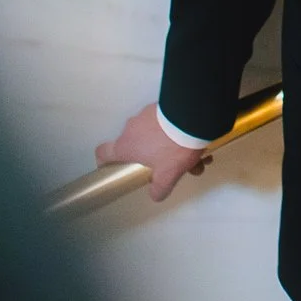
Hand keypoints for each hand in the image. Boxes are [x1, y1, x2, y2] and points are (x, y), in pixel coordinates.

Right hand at [96, 103, 211, 201]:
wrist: (192, 118)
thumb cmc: (173, 146)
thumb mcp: (167, 176)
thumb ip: (159, 189)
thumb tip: (156, 194)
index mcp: (126, 146)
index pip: (103, 152)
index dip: (105, 161)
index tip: (112, 167)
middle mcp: (131, 128)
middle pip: (137, 148)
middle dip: (155, 159)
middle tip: (174, 167)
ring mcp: (145, 114)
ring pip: (155, 135)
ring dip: (171, 146)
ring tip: (195, 156)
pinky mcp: (160, 106)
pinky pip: (166, 123)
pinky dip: (178, 132)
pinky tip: (197, 142)